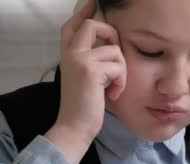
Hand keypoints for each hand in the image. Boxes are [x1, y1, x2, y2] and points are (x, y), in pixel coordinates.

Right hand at [46, 0, 126, 163]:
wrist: (74, 126)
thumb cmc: (84, 107)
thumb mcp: (86, 79)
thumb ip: (91, 60)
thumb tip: (109, 47)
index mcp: (67, 54)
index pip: (73, 25)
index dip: (84, 12)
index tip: (93, 2)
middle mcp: (70, 53)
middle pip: (93, 25)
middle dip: (111, 35)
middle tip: (116, 57)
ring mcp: (79, 59)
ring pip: (113, 49)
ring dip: (121, 70)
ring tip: (114, 87)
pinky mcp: (90, 69)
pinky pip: (118, 66)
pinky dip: (121, 82)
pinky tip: (113, 95)